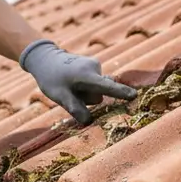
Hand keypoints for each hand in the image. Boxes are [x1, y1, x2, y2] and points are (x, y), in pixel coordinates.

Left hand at [19, 39, 136, 124]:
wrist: (46, 59)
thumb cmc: (51, 79)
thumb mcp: (60, 96)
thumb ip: (74, 108)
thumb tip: (89, 122)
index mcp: (87, 75)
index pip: (107, 87)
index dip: (120, 93)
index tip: (134, 96)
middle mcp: (95, 68)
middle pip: (99, 94)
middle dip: (87, 98)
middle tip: (69, 92)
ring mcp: (96, 65)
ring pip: (97, 89)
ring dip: (86, 92)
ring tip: (70, 86)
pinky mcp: (95, 65)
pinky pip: (95, 83)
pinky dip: (86, 86)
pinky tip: (73, 82)